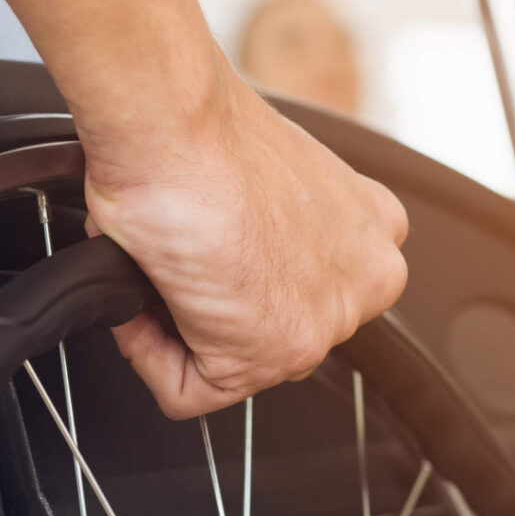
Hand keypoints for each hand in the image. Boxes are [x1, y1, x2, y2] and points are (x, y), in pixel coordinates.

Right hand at [78, 70, 409, 418]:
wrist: (175, 124)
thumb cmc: (201, 132)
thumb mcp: (265, 181)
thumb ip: (269, 230)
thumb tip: (223, 257)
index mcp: (371, 231)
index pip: (305, 289)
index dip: (237, 277)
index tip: (208, 253)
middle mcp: (366, 279)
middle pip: (270, 328)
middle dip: (212, 308)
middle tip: (176, 263)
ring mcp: (325, 322)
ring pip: (229, 362)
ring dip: (176, 327)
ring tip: (159, 270)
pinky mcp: (269, 353)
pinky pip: (186, 390)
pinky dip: (147, 354)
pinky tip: (143, 301)